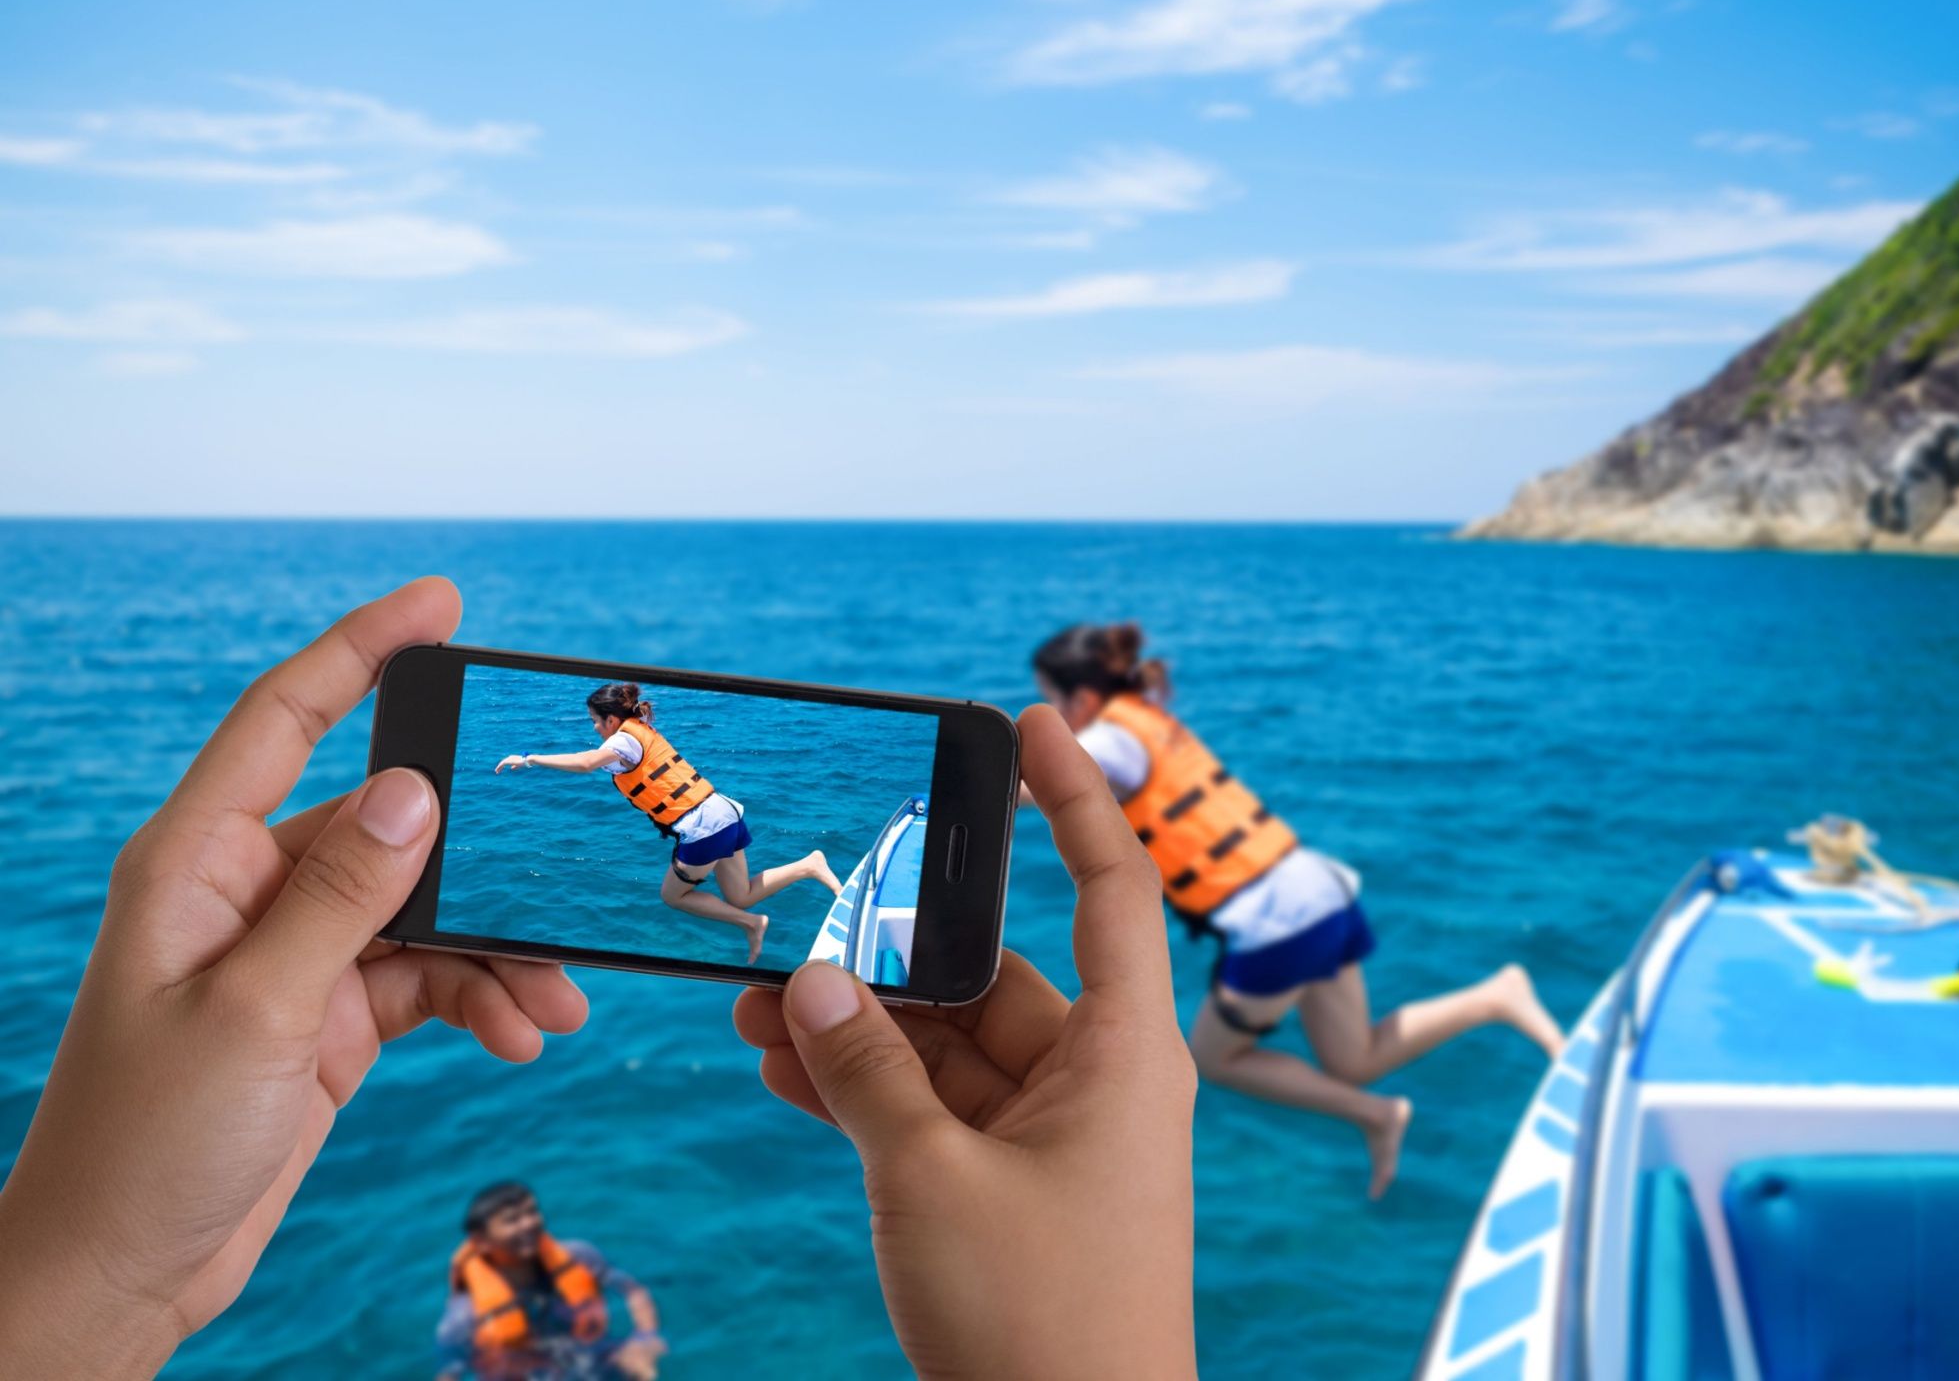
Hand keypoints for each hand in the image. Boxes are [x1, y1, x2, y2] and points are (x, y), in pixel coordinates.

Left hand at [0, 578, 589, 1376]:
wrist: (125, 1271)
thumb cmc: (146, 1142)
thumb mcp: (253, 1012)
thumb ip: (341, 896)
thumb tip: (412, 789)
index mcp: (197, 862)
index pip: (285, 720)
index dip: (361, 651)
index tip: (442, 605)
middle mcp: (249, 890)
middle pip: (390, 826)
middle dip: (482, 858)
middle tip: (563, 862)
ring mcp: (295, 953)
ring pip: (428, 911)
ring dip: (497, 953)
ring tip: (553, 1004)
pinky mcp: (331, 1013)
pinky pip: (431, 976)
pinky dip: (483, 999)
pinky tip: (522, 1036)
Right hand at [733, 706, 1196, 1380]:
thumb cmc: (1039, 1320)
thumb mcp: (929, 1178)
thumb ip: (866, 1070)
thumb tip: (813, 981)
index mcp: (1124, 1053)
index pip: (1109, 887)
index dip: (1075, 798)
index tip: (1034, 721)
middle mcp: (1095, 1080)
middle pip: (989, 974)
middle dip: (886, 955)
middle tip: (789, 929)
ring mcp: (1051, 1138)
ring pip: (946, 1048)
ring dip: (858, 1030)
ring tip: (751, 1012)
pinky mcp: (1008, 1190)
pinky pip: (934, 1110)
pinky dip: (868, 1092)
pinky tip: (781, 1072)